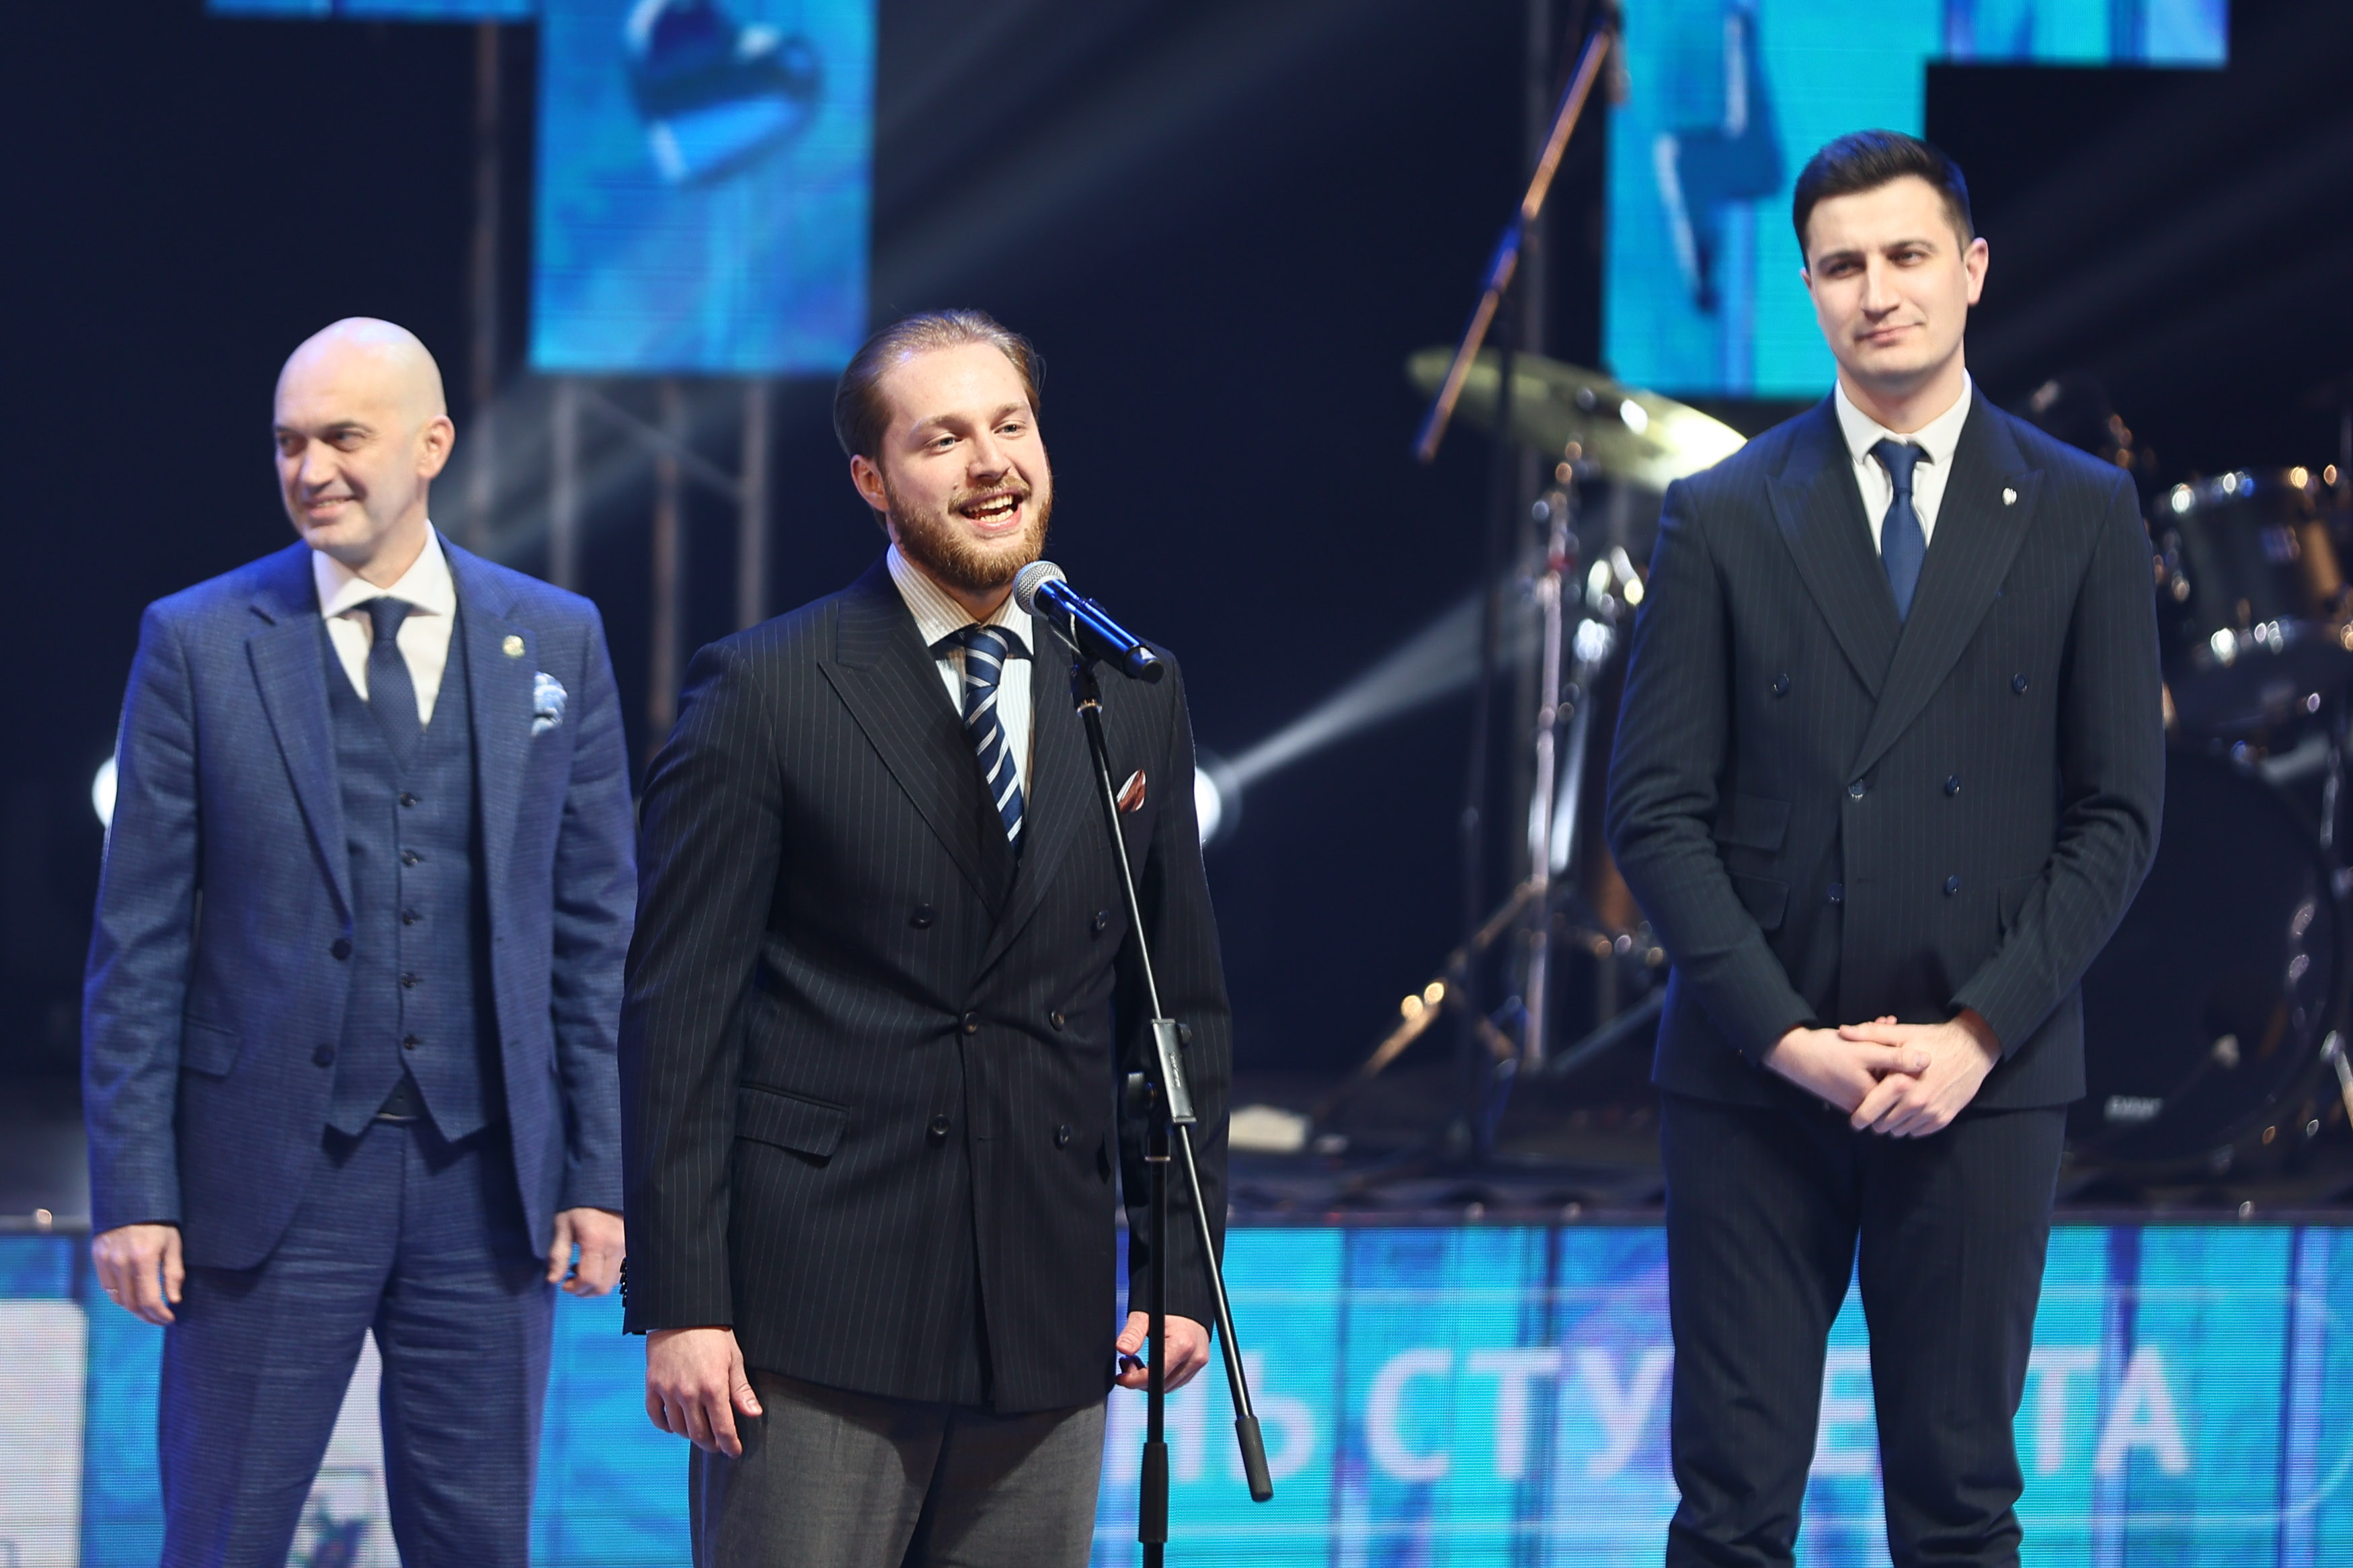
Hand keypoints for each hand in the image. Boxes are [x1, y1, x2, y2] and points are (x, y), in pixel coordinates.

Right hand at [92, 1223, 183, 1325]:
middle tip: (160, 1319)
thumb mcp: (173, 1244)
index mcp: (143, 1258)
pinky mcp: (97, 1256)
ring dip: (133, 1309)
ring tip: (149, 1310)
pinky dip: (121, 1296)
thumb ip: (173, 1274)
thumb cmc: (160, 1221)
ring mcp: (106, 1259)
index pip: (149, 1299)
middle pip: (131, 1303)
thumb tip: (174, 1300)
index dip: (159, 1314)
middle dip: (147, 1316)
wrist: (133, 1198)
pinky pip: (107, 1286)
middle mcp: (121, 1261)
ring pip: (117, 1298)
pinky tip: (134, 1296)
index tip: (170, 1318)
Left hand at [548, 1207, 624, 1295]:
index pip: (589, 1278)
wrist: (601, 1191)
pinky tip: (596, 1266)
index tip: (564, 1284)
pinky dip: (606, 1277)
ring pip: (612, 1283)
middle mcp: (617, 1246)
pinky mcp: (632, 1249)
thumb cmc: (578, 1208)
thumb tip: (553, 1280)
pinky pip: (620, 1274)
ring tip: (583, 1270)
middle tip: (571, 1281)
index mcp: (597, 1240)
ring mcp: (628, 1248)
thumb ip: (558, 1255)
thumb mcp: (562, 1227)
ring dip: (595, 1284)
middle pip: (602, 1286)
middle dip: (584, 1290)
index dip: (574, 1288)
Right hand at [645, 1326, 762, 1456]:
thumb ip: (741, 1390)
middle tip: (718, 1445)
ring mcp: (668, 1390)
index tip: (734, 1452)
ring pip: (678, 1429)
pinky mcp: (652, 1385)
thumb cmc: (713, 1335)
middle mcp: (689, 1393)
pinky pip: (656, 1416)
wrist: (682, 1313)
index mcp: (713, 1387)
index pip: (723, 1428)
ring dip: (690, 1436)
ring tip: (700, 1433)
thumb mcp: (733, 1359)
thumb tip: (754, 1414)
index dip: (730, 1445)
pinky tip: (676, 1424)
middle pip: (699, 1434)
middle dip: (711, 1444)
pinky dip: (666, 1425)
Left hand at [1113, 1312, 1210, 1391]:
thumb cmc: (1167, 1307)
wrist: (1188, 1302)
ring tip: (1136, 1360)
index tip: (1121, 1377)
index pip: (1155, 1376)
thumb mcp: (1145, 1316)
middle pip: (1161, 1384)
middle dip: (1139, 1379)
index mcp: (1183, 1344)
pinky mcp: (1197, 1365)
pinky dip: (1160, 1377)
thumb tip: (1122, 1348)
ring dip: (1149, 1379)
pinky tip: (1150, 1363)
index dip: (1134, 1380)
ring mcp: (1198, 1362)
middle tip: (1126, 1362)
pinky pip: (1176, 1380)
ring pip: (1168, 1386)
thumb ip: (1133, 1333)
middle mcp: (1194, 1357)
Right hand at [1762, 1018, 1928, 1114]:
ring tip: (1879, 1024)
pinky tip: (1868, 1033)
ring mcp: (1855, 1097)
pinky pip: (1867, 1071)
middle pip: (1891, 1075)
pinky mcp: (1847, 1089)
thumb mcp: (1865, 1051)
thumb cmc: (1825, 1052)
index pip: (1904, 1081)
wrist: (1791, 1053)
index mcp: (1873, 1098)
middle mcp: (1865, 1103)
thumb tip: (1928, 1062)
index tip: (1903, 1037)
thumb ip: (1897, 1058)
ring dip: (1882, 1047)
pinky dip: (1870, 1052)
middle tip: (1888, 1024)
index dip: (1905, 1056)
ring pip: (1880, 1070)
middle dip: (1893, 1048)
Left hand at [1839, 1010, 2000, 1136]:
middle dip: (1876, 1120)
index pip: (1870, 1111)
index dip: (1859, 1117)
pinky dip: (1912, 1125)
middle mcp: (1915, 1101)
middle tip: (1874, 1112)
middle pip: (1883, 1125)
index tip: (1855, 1119)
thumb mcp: (1901, 1033)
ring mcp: (1932, 1111)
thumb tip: (1843, 1032)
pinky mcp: (1945, 1117)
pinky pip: (1919, 1131)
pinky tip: (1909, 1111)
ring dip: (1894, 1124)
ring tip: (1892, 1109)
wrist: (1973, 1048)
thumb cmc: (1934, 1039)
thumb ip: (1870, 1035)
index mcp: (1900, 1082)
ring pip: (1901, 1131)